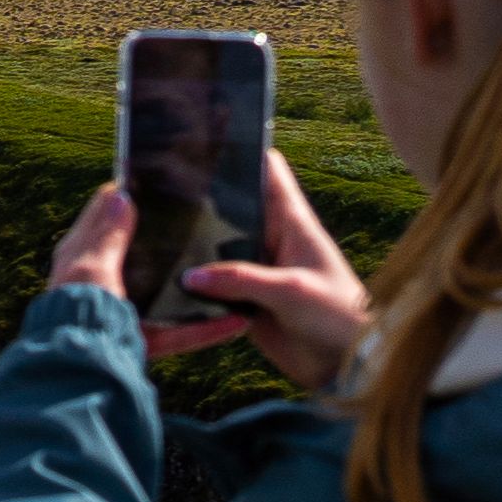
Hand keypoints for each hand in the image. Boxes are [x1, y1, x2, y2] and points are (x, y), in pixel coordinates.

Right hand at [157, 154, 370, 391]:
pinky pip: (213, 285)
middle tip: (159, 184)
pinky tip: (163, 277)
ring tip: (150, 228)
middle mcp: (273, 240)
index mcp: (293, 223)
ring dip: (193, 243)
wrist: (350, 366)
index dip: (243, 151)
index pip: (269, 172)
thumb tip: (190, 277)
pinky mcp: (246, 300)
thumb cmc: (337, 316)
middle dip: (202, 197)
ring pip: (217, 246)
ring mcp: (257, 270)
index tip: (208, 135)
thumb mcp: (292, 291)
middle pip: (233, 206)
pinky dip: (193, 283)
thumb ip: (241, 279)